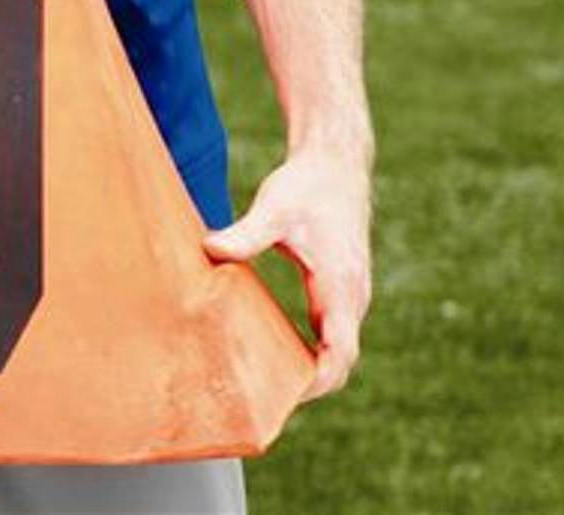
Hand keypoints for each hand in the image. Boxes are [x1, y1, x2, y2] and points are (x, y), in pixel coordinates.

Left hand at [202, 142, 371, 401]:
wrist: (336, 161)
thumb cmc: (307, 185)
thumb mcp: (274, 207)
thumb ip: (247, 234)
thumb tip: (210, 249)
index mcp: (341, 286)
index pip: (339, 354)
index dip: (316, 383)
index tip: (284, 399)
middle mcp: (353, 296)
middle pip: (341, 361)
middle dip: (310, 385)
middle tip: (265, 403)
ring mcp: (351, 293)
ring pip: (338, 348)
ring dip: (312, 369)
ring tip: (266, 386)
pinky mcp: (342, 286)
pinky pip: (333, 332)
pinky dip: (314, 350)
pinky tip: (277, 351)